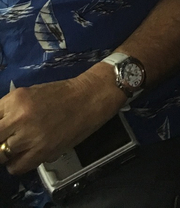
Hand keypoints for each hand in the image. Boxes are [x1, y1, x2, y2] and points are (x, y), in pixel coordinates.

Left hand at [0, 67, 124, 174]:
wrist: (89, 98)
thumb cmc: (61, 94)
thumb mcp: (29, 94)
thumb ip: (9, 110)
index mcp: (16, 98)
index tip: (1, 131)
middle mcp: (20, 117)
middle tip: (7, 138)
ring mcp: (30, 136)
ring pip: (1, 155)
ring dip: (7, 151)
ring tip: (18, 145)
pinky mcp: (41, 152)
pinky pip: (16, 167)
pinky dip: (17, 163)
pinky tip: (25, 153)